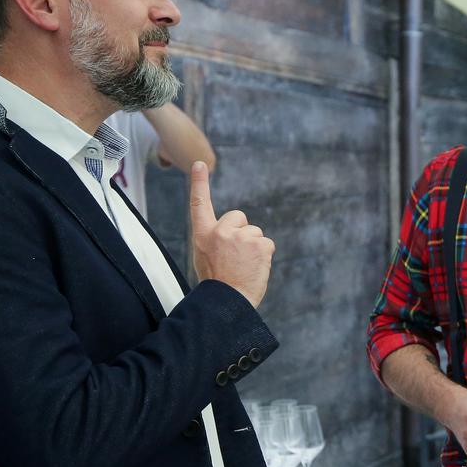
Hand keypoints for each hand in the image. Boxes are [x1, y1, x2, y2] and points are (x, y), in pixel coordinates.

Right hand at [189, 162, 273, 306]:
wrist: (228, 302)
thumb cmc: (218, 282)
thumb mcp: (206, 257)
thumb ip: (217, 240)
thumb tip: (235, 233)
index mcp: (203, 235)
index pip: (199, 205)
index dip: (199, 183)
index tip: (200, 165)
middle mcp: (221, 232)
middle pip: (239, 217)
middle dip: (242, 232)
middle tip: (236, 256)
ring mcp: (241, 237)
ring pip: (255, 233)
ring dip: (253, 247)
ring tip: (244, 266)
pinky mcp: (260, 244)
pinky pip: (267, 243)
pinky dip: (265, 255)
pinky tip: (255, 268)